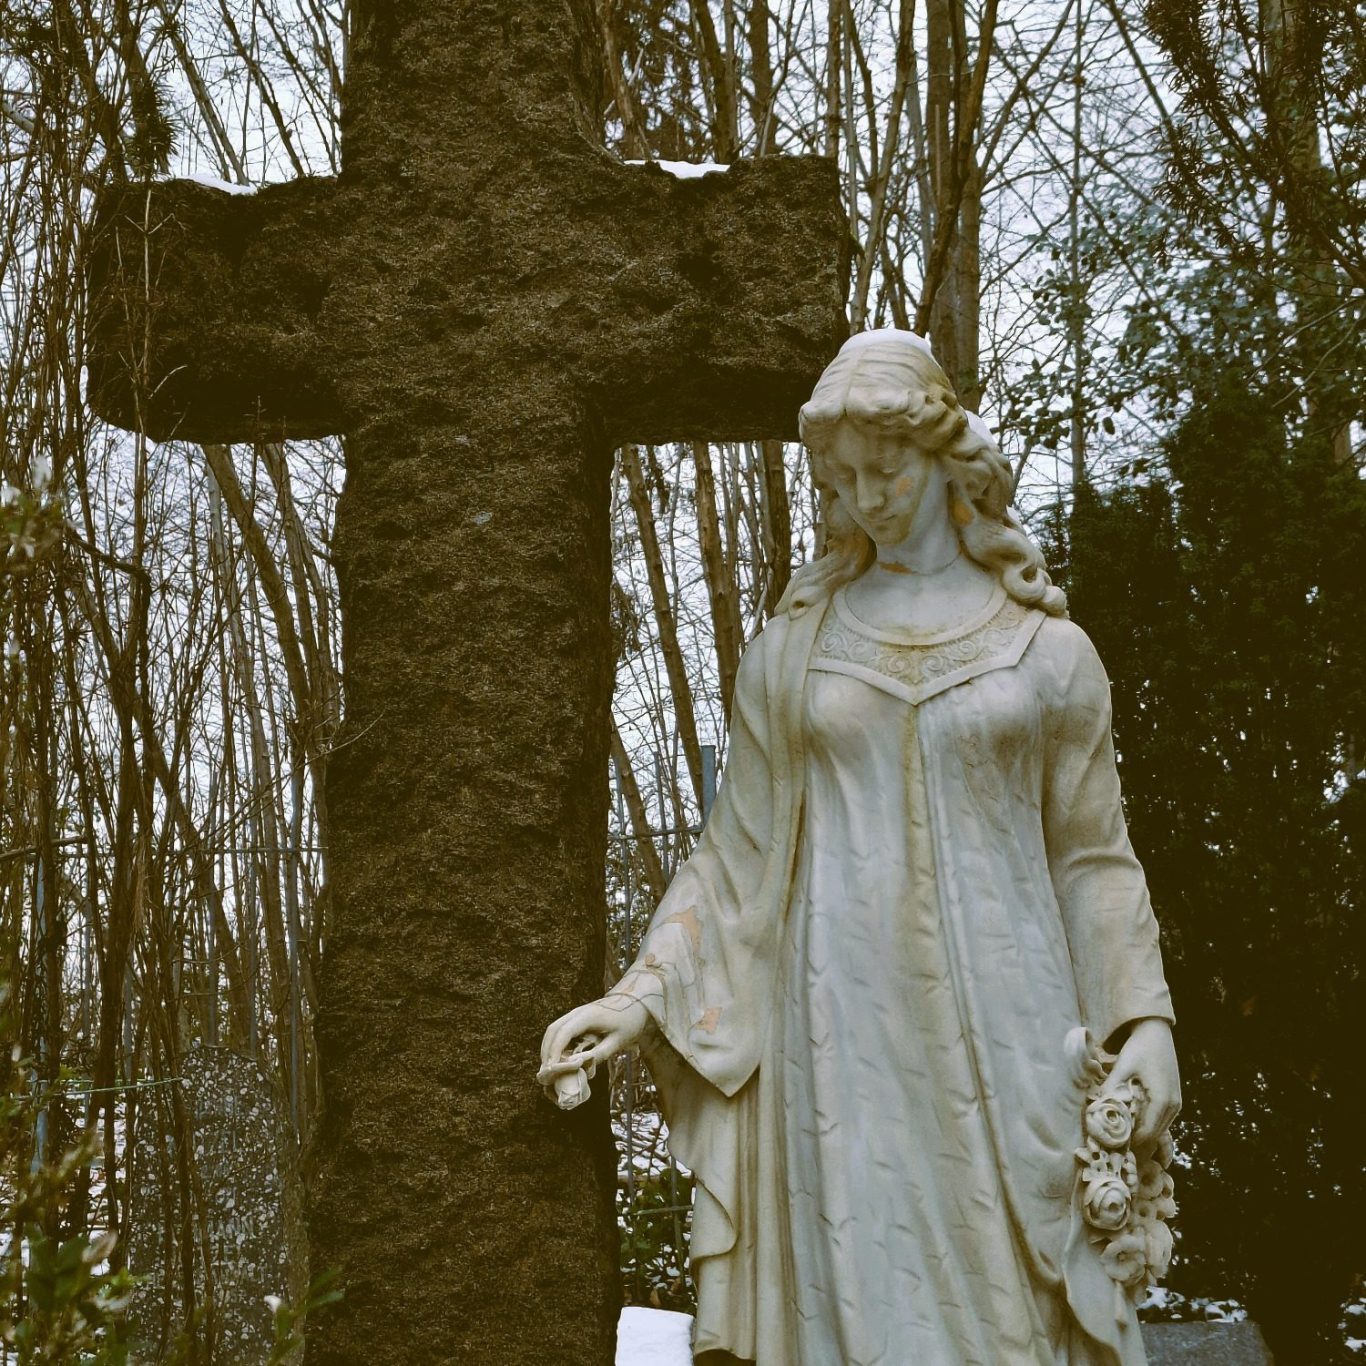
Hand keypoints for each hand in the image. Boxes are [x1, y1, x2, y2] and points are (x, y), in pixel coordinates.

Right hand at [537, 993, 650, 1093]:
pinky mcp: (578, 1018)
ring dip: (549, 1047)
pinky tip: (559, 1057)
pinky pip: (561, 1029)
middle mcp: (578, 1012)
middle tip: (546, 1071)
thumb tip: (580, 1066)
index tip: (551, 1068)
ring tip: (550, 1067)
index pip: (563, 1033)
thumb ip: (600, 1054)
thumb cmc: (630, 1021)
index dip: (554, 1051)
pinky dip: (556, 1043)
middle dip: (547, 1051)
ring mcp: (576, 1014)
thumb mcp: (618, 1041)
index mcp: (587, 1016)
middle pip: (553, 1030)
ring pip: (554, 1029)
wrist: (636, 1003)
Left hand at [1103, 1017, 1180, 1150]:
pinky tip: (1133, 1124)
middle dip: (1136, 1142)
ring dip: (1143, 1134)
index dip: (1131, 1143)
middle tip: (1115, 1147)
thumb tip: (1096, 1107)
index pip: (1147, 1134)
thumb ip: (1112, 1088)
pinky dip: (1148, 1124)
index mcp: (1163, 1101)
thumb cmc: (1139, 1047)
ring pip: (1159, 1129)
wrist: (1156, 1032)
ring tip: (1122, 1138)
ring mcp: (1176, 1103)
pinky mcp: (1173, 1098)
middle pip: (1155, 1135)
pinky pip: (1161, 1120)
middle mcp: (1173, 1106)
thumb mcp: (1123, 1067)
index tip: (1113, 1146)